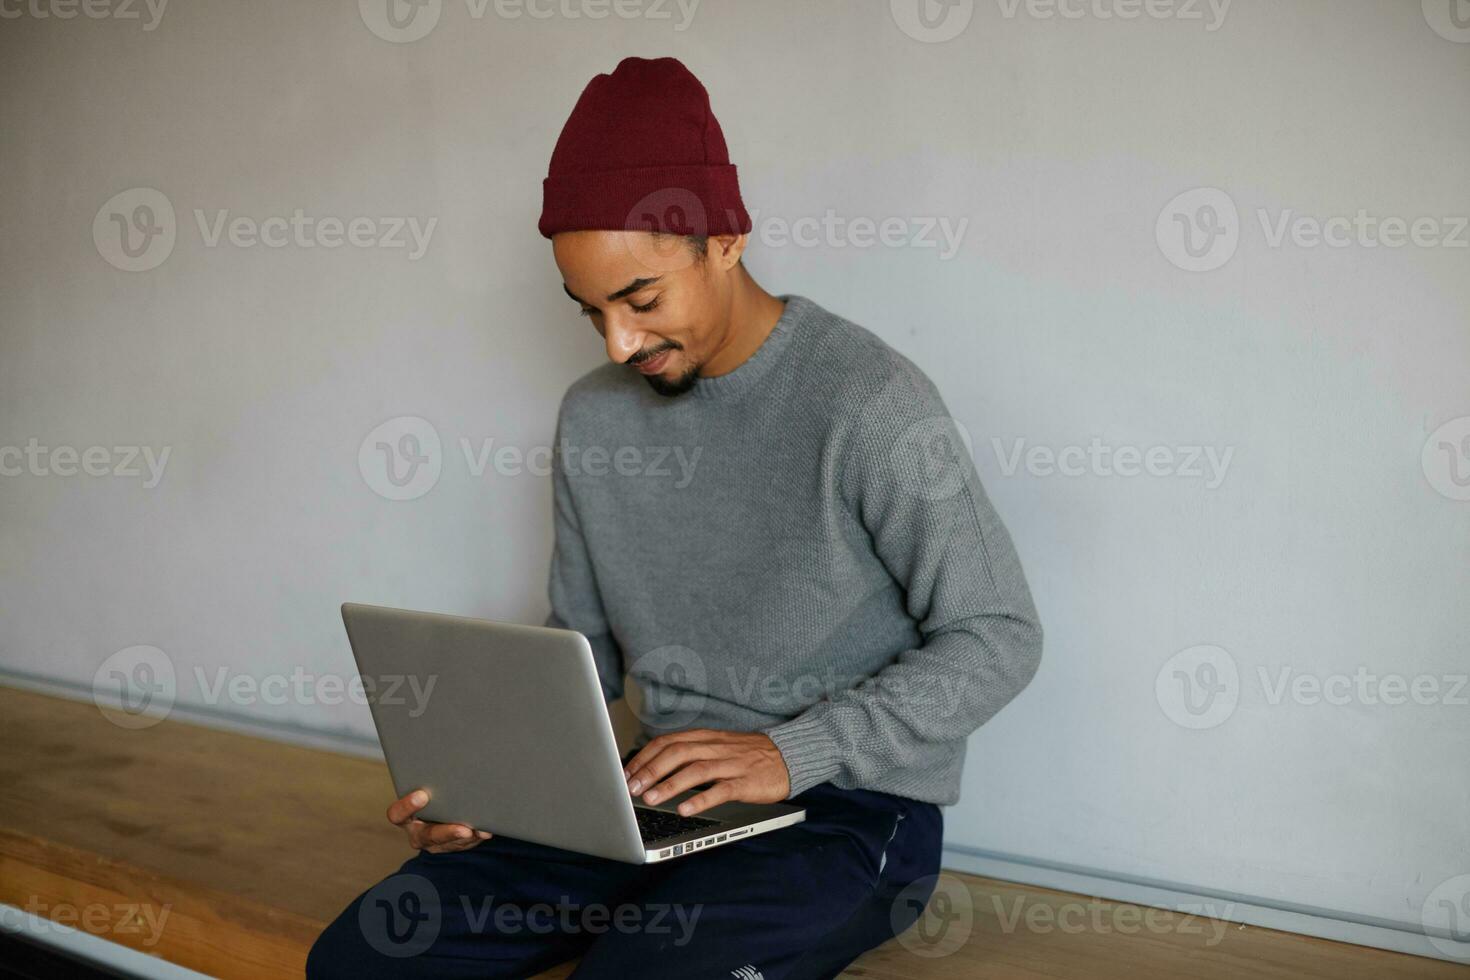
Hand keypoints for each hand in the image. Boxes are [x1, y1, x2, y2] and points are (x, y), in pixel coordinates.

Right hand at [387, 789, 491, 852]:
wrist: (436, 811)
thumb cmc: (428, 793)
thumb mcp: (422, 786)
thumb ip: (429, 780)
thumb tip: (444, 754)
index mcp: (404, 816)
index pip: (397, 814)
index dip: (407, 806)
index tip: (422, 794)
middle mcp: (418, 832)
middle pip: (429, 836)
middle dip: (448, 832)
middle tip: (463, 829)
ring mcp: (435, 842)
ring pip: (451, 843)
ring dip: (467, 837)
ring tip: (480, 831)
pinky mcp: (452, 845)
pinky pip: (464, 844)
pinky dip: (476, 837)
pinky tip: (485, 831)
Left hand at [623, 730, 790, 816]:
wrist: (789, 755)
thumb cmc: (748, 755)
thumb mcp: (717, 746)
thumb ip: (691, 754)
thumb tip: (656, 768)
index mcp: (706, 737)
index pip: (667, 742)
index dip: (644, 757)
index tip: (625, 773)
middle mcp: (715, 747)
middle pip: (677, 753)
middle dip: (650, 771)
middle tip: (630, 788)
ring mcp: (731, 764)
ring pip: (695, 770)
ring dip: (669, 785)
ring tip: (650, 799)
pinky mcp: (746, 782)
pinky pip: (721, 790)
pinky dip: (700, 800)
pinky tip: (685, 810)